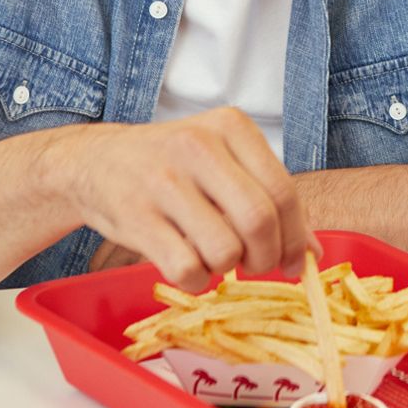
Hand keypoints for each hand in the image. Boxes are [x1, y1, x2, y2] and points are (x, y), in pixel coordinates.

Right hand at [53, 107, 320, 290]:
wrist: (93, 162)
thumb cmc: (173, 165)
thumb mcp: (224, 164)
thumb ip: (269, 199)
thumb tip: (313, 254)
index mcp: (230, 127)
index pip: (283, 191)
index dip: (297, 236)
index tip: (297, 260)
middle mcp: (198, 146)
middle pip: (259, 221)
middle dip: (267, 257)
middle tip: (257, 264)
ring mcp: (163, 181)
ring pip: (224, 250)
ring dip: (227, 268)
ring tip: (214, 255)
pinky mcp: (136, 217)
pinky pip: (187, 268)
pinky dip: (197, 280)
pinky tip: (189, 265)